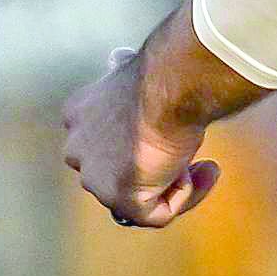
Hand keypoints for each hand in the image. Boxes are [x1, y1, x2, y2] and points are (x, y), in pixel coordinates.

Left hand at [59, 28, 222, 230]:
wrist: (170, 85)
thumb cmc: (162, 75)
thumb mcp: (132, 71)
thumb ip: (121, 81)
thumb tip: (116, 60)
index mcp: (78, 116)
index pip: (104, 146)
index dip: (140, 145)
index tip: (171, 132)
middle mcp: (77, 147)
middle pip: (117, 174)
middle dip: (155, 168)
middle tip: (187, 154)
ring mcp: (94, 175)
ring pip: (137, 198)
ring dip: (173, 184)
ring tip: (199, 164)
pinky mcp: (119, 196)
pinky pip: (155, 215)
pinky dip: (182, 199)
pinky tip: (194, 173)